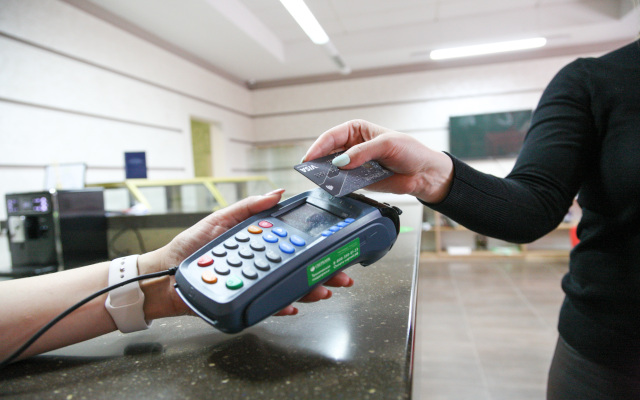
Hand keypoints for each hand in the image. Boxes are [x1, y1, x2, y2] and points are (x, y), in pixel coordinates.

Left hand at [138, 189, 352, 318]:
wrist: (164, 274)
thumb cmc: (192, 245)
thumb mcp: (220, 219)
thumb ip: (248, 207)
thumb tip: (277, 193)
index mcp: (261, 244)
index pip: (294, 244)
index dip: (317, 246)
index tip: (336, 245)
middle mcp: (262, 264)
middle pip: (299, 268)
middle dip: (324, 272)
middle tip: (343, 275)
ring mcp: (255, 283)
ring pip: (289, 287)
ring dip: (310, 289)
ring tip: (324, 289)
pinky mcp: (245, 300)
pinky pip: (267, 305)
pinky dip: (281, 306)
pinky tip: (293, 305)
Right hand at [302, 119, 453, 202]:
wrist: (424, 173)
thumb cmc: (410, 151)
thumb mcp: (386, 144)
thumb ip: (363, 153)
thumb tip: (342, 162)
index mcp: (357, 130)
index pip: (332, 136)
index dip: (319, 146)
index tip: (310, 158)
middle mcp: (353, 147)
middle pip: (329, 153)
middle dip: (319, 162)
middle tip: (311, 171)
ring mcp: (355, 164)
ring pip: (334, 169)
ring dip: (327, 175)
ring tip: (321, 180)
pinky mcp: (359, 180)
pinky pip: (344, 183)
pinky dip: (339, 185)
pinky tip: (335, 188)